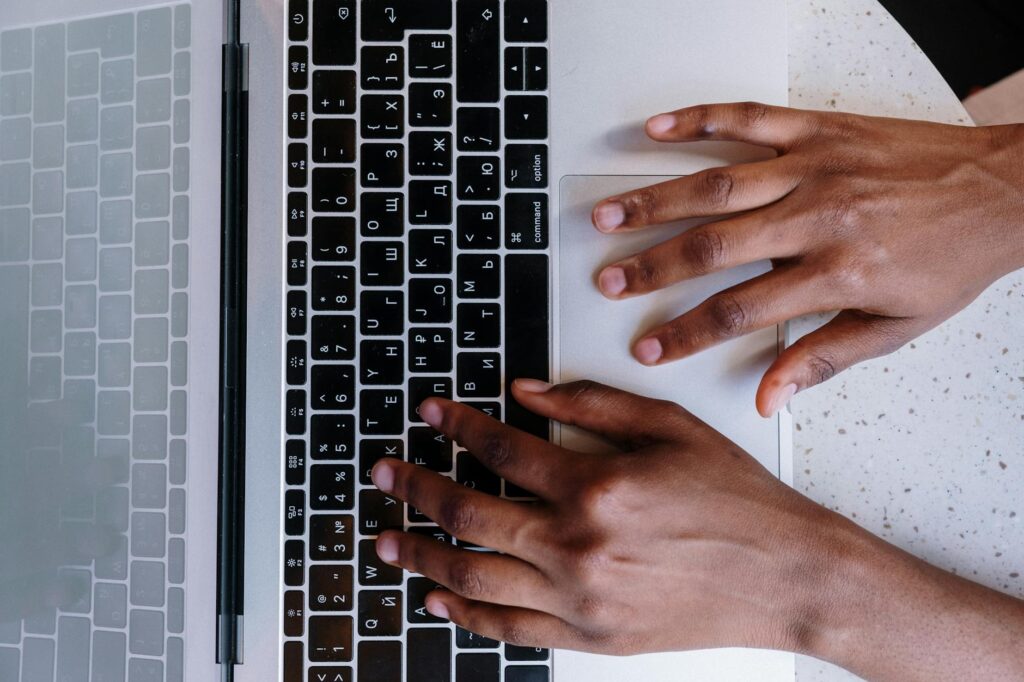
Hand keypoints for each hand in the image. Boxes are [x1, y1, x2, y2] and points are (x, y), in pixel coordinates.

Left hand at [373, 382, 1023, 679]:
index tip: (431, 414)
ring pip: (474, 576)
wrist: (785, 575)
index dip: (456, 426)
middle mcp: (579, 545)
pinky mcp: (589, 636)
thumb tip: (526, 391)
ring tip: (388, 539)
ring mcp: (580, 598)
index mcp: (598, 485)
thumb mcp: (670, 427)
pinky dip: (465, 613)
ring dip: (421, 555)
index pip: (501, 449)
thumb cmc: (737, 500)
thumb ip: (591, 404)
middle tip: (385, 474)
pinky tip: (439, 597)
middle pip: (469, 513)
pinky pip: (508, 629)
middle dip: (416, 488)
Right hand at [590, 104, 1023, 415]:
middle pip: (712, 246)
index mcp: (836, 271)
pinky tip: (658, 130)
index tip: (647, 346)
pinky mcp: (819, 129)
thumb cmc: (953, 256)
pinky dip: (698, 121)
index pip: (739, 310)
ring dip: (653, 200)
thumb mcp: (896, 327)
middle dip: (649, 267)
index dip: (684, 333)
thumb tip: (771, 396)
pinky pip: (748, 119)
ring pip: (715, 185)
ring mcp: (813, 167)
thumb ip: (824, 359)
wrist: (1007, 188)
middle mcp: (817, 216)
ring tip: (607, 214)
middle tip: (605, 280)